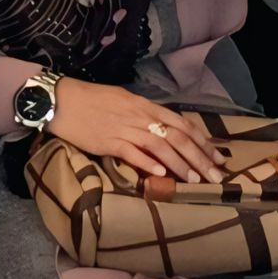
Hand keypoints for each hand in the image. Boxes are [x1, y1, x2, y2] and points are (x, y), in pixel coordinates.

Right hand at [44, 81, 227, 179]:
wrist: (60, 100)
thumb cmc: (90, 99)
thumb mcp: (122, 100)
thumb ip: (143, 114)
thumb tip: (162, 129)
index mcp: (144, 105)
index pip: (181, 123)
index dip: (202, 141)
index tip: (217, 156)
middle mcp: (139, 116)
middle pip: (176, 136)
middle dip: (199, 157)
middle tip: (216, 176)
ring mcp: (123, 129)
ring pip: (159, 145)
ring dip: (179, 164)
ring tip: (194, 180)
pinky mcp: (107, 142)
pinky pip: (131, 153)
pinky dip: (147, 163)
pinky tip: (160, 175)